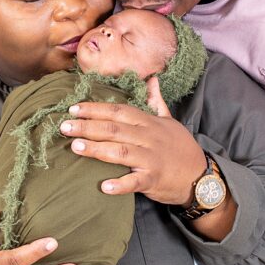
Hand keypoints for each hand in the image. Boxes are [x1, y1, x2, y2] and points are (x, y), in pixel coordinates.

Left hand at [59, 76, 204, 204]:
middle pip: (114, 129)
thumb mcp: (170, 121)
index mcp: (148, 122)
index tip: (74, 108)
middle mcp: (148, 137)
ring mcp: (151, 158)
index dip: (95, 109)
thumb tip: (152, 79)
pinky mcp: (154, 179)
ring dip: (96, 149)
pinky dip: (120, 184)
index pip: (118, 111)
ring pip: (121, 151)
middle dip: (88, 126)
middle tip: (64, 126)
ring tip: (75, 147)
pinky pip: (135, 181)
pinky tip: (104, 186)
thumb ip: (156, 101)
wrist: (201, 176)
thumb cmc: (180, 148)